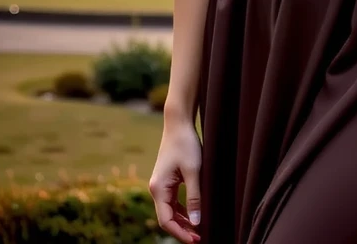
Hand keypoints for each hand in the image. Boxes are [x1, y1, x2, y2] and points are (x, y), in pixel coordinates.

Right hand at [149, 120, 202, 242]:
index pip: (166, 220)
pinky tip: (194, 214)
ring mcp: (160, 185)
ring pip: (170, 210)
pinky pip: (172, 201)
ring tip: (199, 229)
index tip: (196, 239)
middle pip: (167, 218)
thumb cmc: (186, 144)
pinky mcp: (167, 180)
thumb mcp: (193, 171)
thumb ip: (194, 197)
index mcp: (158, 188)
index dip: (180, 233)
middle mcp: (156, 189)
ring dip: (183, 221)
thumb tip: (196, 223)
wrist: (178, 123)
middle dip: (182, 229)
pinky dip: (182, 210)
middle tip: (200, 237)